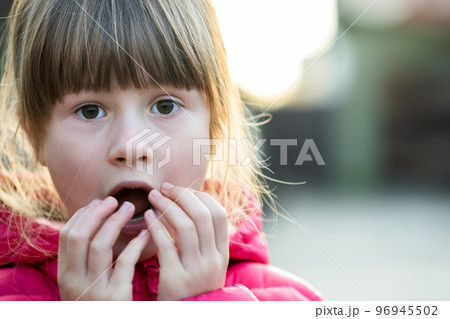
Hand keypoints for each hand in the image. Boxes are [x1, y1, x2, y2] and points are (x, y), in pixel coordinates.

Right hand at [58, 197, 149, 299]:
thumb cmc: (101, 305)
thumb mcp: (84, 284)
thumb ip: (86, 260)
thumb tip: (96, 221)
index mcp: (66, 275)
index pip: (66, 236)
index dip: (82, 215)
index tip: (97, 203)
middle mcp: (74, 281)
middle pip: (79, 236)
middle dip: (96, 213)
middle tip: (114, 201)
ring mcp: (94, 289)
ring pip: (100, 244)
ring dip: (115, 221)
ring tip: (130, 208)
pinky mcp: (116, 296)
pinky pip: (124, 262)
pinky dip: (135, 243)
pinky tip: (147, 233)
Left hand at [145, 183, 228, 299]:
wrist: (187, 315)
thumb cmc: (192, 286)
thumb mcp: (208, 264)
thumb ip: (205, 239)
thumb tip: (195, 203)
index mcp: (222, 253)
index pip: (219, 215)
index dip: (201, 197)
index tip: (182, 190)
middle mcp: (213, 260)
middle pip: (202, 216)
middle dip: (182, 196)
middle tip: (165, 187)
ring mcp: (195, 270)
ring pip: (186, 227)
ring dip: (168, 206)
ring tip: (153, 197)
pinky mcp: (175, 279)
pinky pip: (166, 246)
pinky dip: (156, 227)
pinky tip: (147, 217)